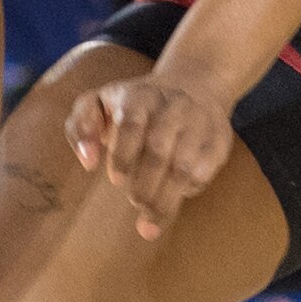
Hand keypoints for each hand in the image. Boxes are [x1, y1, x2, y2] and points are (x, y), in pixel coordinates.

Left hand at [66, 70, 234, 238]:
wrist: (196, 83)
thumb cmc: (135, 104)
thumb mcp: (100, 102)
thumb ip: (80, 127)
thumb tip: (87, 161)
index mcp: (140, 96)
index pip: (131, 124)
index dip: (122, 155)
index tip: (116, 180)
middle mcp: (174, 105)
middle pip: (159, 149)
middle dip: (145, 184)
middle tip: (136, 202)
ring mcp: (201, 121)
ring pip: (185, 166)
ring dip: (167, 197)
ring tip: (150, 218)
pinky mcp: (220, 138)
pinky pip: (206, 171)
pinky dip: (190, 189)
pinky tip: (177, 196)